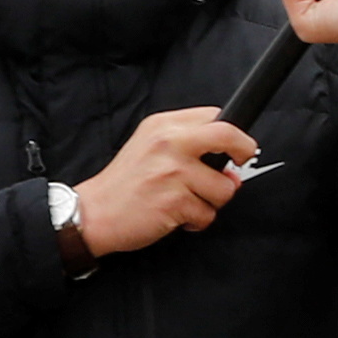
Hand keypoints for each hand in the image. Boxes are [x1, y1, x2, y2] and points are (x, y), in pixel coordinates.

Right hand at [75, 104, 252, 253]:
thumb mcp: (150, 146)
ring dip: (212, 201)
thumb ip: (188, 144)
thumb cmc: (126, 184)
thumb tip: (232, 158)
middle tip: (240, 163)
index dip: (234, 134)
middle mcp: (168, 143)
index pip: (215, 117)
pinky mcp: (174, 200)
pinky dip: (197, 221)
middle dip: (244, 150)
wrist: (93, 212)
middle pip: (228, 135)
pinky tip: (176, 216)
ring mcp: (172, 171)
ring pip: (225, 187)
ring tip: (186, 201)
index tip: (237, 148)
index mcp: (163, 125)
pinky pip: (208, 214)